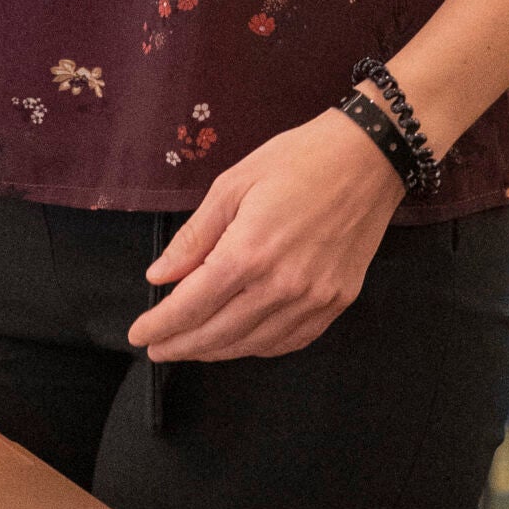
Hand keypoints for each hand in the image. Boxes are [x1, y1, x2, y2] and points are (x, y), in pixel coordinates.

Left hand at [128, 110, 403, 363]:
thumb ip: (195, 236)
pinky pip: (289, 341)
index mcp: (249, 252)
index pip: (192, 305)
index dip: (161, 326)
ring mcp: (313, 299)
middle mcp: (282, 286)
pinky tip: (240, 339)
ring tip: (191, 345)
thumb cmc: (298, 159)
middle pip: (218, 333)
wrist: (369, 157)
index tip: (139, 335)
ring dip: (216, 351)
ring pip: (252, 344)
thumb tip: (159, 276)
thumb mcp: (234, 183)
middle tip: (158, 347)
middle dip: (181, 345)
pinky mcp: (337, 303)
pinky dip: (257, 346)